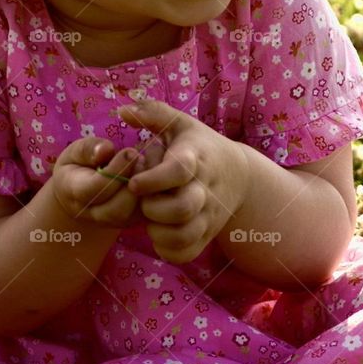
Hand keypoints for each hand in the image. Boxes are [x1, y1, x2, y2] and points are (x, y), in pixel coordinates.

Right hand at [51, 134, 165, 228]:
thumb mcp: (75, 152)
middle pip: (118, 208)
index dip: (116, 170)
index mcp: (74, 193)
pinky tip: (149, 176)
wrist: (79, 194)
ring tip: (145, 165)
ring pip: (132, 213)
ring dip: (143, 189)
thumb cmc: (78, 167)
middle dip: (132, 182)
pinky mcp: (130, 222)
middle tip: (141, 159)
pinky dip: (150, 195)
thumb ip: (88, 149)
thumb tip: (107, 149)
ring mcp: (112, 222)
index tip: (130, 152)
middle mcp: (93, 214)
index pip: (97, 188)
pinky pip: (143, 213)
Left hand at [116, 98, 248, 263]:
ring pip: (183, 235)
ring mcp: (208, 216)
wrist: (239, 176)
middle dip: (153, 208)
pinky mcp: (207, 236)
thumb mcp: (182, 124)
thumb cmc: (199, 147)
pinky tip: (159, 232)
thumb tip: (123, 110)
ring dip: (158, 231)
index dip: (153, 179)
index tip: (134, 182)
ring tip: (150, 217)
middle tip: (143, 201)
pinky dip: (167, 249)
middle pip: (182, 208)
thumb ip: (153, 113)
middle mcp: (205, 190)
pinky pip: (185, 253)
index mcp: (196, 159)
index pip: (179, 170)